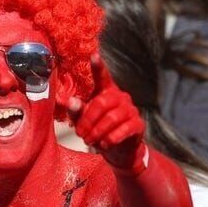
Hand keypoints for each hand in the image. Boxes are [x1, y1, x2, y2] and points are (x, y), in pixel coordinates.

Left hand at [67, 54, 146, 172]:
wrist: (118, 151)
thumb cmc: (99, 130)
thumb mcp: (84, 121)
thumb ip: (76, 111)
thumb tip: (69, 101)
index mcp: (106, 92)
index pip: (103, 77)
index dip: (98, 67)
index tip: (93, 55)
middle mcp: (120, 97)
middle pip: (102, 103)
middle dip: (88, 120)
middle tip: (80, 134)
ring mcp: (131, 110)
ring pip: (112, 118)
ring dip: (97, 131)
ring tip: (90, 141)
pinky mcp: (138, 125)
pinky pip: (124, 129)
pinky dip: (111, 138)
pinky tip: (105, 144)